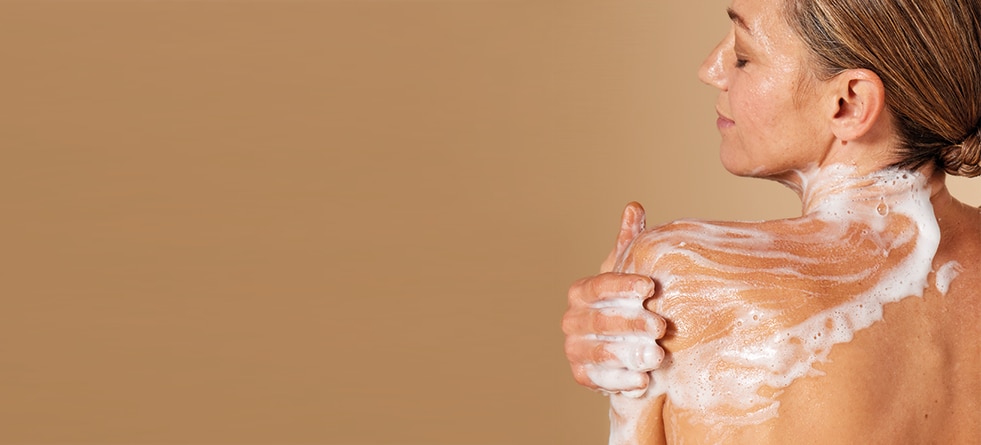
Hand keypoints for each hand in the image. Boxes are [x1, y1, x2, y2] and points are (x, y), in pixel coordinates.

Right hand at [562, 202, 665, 396]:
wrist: (621, 344)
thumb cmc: (626, 302)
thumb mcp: (628, 273)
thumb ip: (630, 244)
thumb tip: (634, 208)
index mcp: (581, 292)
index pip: (598, 286)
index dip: (622, 286)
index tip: (649, 287)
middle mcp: (571, 320)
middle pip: (599, 321)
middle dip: (631, 323)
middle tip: (661, 325)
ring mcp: (574, 349)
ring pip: (598, 351)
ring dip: (628, 354)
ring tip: (656, 355)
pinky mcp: (582, 375)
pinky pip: (598, 379)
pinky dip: (620, 381)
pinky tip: (643, 381)